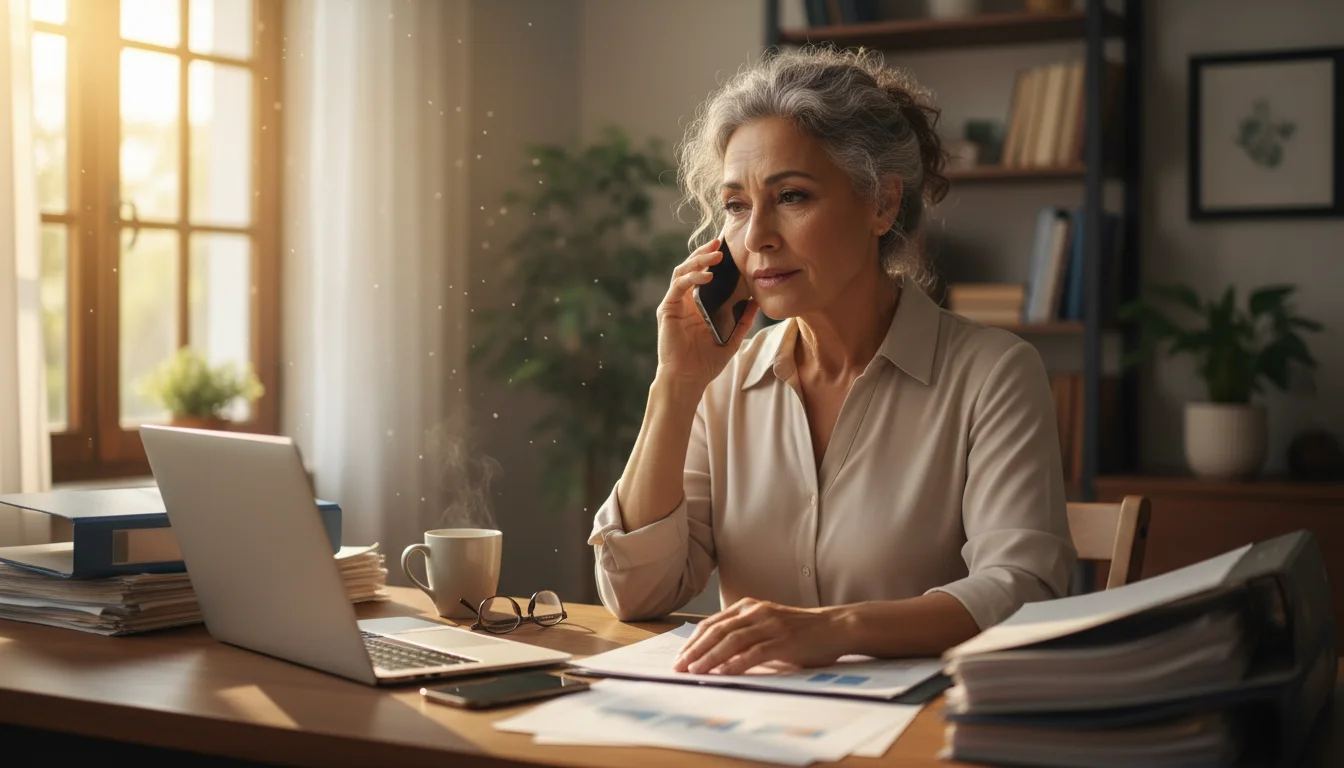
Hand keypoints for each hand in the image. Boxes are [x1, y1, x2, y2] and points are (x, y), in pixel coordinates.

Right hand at [655, 238, 758, 389]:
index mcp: (696, 305)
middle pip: (691, 268)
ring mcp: (674, 304)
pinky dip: (692, 278)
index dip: (711, 260)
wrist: (688, 379)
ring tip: (715, 254)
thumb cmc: (705, 362)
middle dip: (704, 253)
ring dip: (698, 260)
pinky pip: (678, 287)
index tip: (727, 248)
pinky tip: (706, 275)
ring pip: (682, 272)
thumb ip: (742, 320)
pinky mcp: (667, 310)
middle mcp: (683, 301)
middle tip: (720, 242)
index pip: (702, 275)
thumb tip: (758, 302)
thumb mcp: (731, 338)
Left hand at [671, 598, 845, 675]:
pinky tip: (724, 673)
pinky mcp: (783, 640)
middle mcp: (756, 612)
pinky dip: (736, 663)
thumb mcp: (767, 626)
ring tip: (695, 671)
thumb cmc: (800, 632)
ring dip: (709, 657)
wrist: (835, 627)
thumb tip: (716, 658)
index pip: (713, 624)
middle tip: (679, 667)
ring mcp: (770, 625)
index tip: (680, 657)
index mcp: (749, 607)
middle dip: (695, 650)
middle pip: (717, 631)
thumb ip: (745, 636)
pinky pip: (754, 652)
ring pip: (731, 640)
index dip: (693, 641)